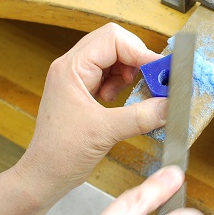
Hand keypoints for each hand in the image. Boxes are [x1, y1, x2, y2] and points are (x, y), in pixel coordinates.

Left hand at [16, 23, 167, 203]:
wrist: (44, 175)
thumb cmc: (60, 153)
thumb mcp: (106, 132)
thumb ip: (141, 116)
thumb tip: (169, 105)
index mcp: (70, 68)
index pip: (112, 40)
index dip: (139, 51)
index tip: (159, 71)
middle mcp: (71, 67)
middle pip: (113, 42)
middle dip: (136, 58)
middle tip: (150, 79)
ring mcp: (76, 78)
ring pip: (112, 57)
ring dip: (129, 70)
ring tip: (132, 90)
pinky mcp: (82, 91)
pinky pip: (108, 74)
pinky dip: (121, 82)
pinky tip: (119, 100)